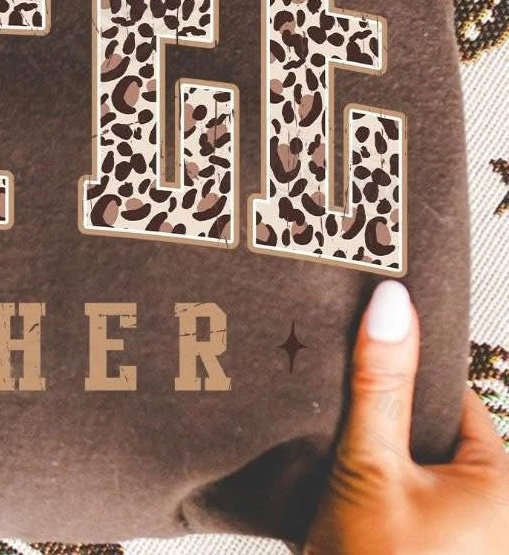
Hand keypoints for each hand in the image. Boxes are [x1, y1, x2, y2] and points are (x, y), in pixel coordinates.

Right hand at [305, 279, 508, 554]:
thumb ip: (380, 383)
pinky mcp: (442, 550)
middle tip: (337, 426)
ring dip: (381, 468)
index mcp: (505, 483)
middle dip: (387, 430)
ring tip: (336, 467)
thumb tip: (392, 300)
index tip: (355, 369)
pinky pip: (419, 510)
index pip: (450, 399)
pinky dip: (385, 503)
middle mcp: (502, 513)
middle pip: (436, 439)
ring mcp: (475, 538)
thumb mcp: (369, 468)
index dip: (398, 385)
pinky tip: (345, 506)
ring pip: (423, 476)